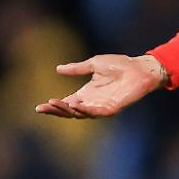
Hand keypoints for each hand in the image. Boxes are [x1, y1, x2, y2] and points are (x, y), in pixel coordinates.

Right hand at [35, 53, 168, 118]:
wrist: (138, 68)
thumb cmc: (119, 65)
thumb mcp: (93, 64)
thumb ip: (76, 69)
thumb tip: (58, 69)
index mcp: (86, 93)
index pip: (66, 102)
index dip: (53, 105)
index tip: (39, 106)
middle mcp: (91, 102)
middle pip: (69, 111)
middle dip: (55, 110)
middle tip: (42, 108)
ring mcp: (101, 107)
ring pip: (80, 114)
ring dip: (67, 110)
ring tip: (55, 103)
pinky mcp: (112, 108)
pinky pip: (96, 112)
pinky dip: (85, 110)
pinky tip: (75, 106)